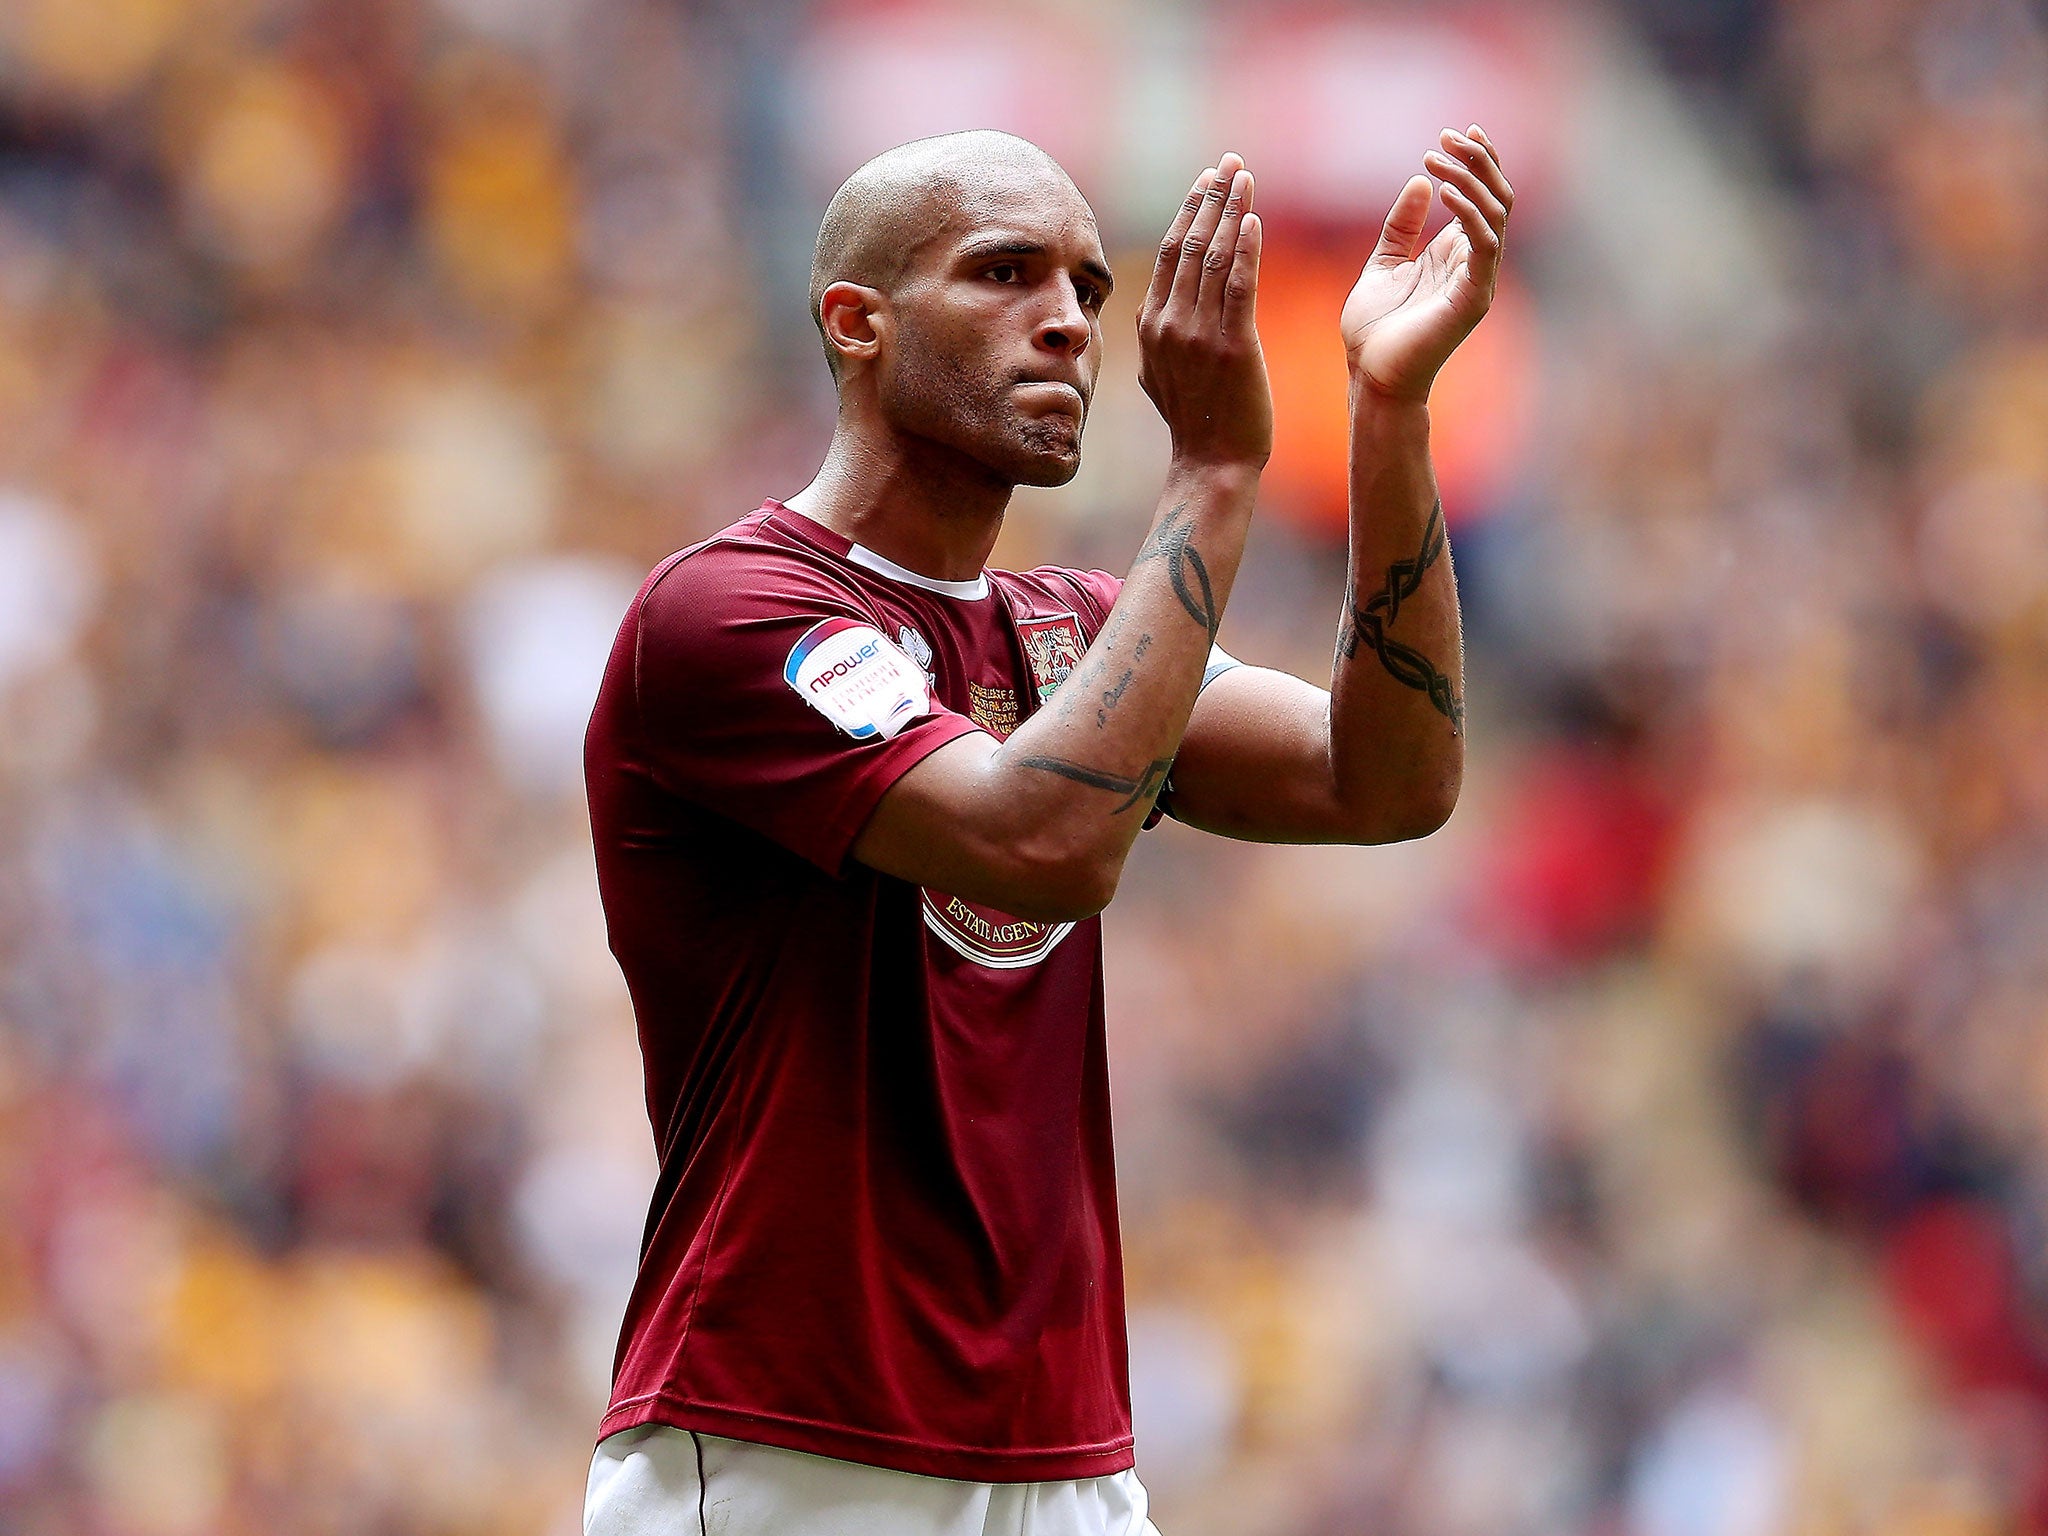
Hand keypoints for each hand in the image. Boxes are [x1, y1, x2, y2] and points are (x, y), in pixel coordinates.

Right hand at [1137, 153, 1273, 469]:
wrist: (1213, 464)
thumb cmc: (1195, 423)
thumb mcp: (1160, 376)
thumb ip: (1157, 339)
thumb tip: (1149, 316)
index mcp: (1151, 326)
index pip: (1168, 253)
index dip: (1189, 210)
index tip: (1207, 179)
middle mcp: (1169, 324)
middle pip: (1188, 244)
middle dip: (1211, 197)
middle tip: (1230, 162)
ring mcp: (1198, 336)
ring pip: (1213, 258)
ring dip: (1231, 211)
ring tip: (1246, 176)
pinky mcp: (1233, 348)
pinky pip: (1238, 287)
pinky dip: (1245, 249)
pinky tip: (1254, 219)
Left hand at [1342, 126, 1512, 403]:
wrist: (1370, 378)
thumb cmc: (1374, 332)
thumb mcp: (1382, 264)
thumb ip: (1401, 227)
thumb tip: (1420, 181)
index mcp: (1455, 254)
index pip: (1482, 197)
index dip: (1476, 162)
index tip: (1453, 133)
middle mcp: (1473, 264)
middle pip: (1497, 197)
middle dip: (1477, 160)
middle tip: (1447, 135)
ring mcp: (1478, 280)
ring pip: (1496, 214)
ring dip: (1471, 178)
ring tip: (1439, 155)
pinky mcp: (1473, 298)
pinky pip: (1484, 244)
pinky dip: (1469, 212)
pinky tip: (1445, 190)